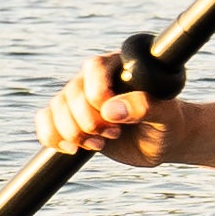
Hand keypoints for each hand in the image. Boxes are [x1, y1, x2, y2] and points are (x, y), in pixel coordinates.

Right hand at [48, 51, 195, 167]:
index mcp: (118, 67)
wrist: (163, 141)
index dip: (97, 93)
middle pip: (71, 94)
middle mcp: (93, 79)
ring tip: (101, 143)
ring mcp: (78, 100)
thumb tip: (111, 110)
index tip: (113, 118)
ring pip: (55, 110)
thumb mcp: (165, 116)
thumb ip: (145, 107)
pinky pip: (45, 123)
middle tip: (115, 133)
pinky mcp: (68, 120)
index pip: (93, 68)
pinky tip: (74, 148)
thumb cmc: (169, 123)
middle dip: (89, 122)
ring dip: (74, 133)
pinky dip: (52, 138)